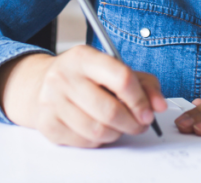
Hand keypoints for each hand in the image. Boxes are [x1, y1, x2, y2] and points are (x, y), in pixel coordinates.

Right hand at [0, 45, 166, 147]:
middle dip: (132, 123)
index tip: (149, 112)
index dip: (140, 100)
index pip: (121, 78)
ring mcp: (52, 101)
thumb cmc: (85, 77)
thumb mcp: (114, 69)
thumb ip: (144, 84)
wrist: (40, 84)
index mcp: (84, 57)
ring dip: (117, 133)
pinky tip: (99, 129)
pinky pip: (84, 142)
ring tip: (119, 126)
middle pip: (110, 110)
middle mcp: (64, 76)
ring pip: (98, 130)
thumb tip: (159, 106)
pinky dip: (98, 141)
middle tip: (139, 124)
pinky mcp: (47, 124)